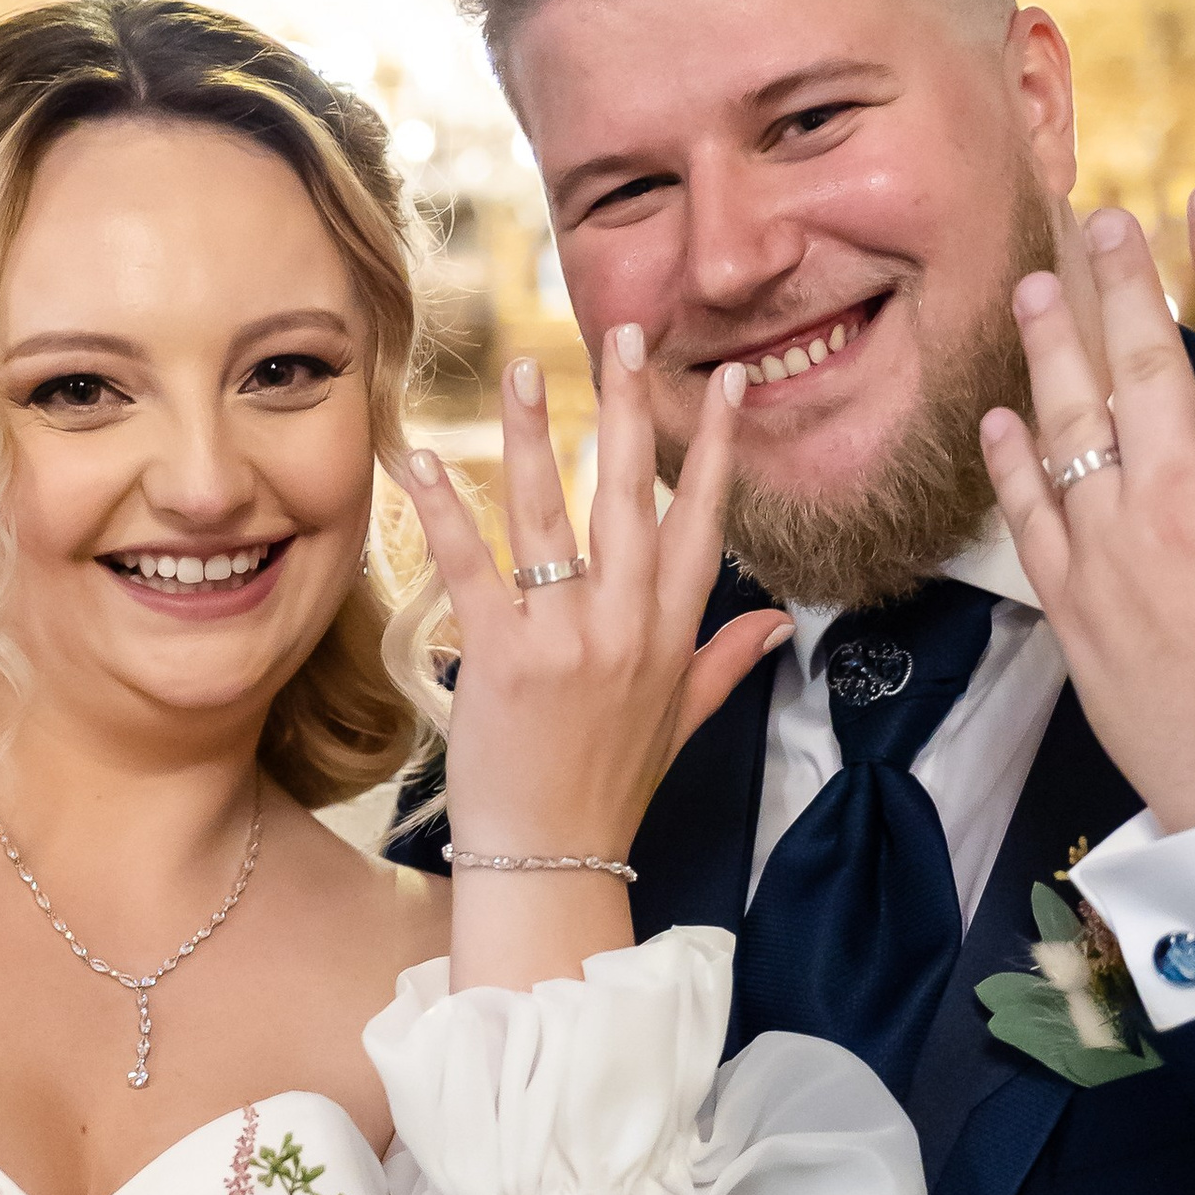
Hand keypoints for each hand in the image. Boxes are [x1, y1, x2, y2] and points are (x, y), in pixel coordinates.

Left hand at [394, 332, 793, 866]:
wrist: (553, 863)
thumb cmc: (608, 793)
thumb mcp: (682, 725)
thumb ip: (725, 662)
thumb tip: (776, 624)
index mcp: (671, 635)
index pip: (702, 521)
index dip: (714, 447)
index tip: (723, 381)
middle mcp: (625, 626)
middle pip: (630, 496)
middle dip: (628, 407)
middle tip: (623, 331)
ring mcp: (564, 639)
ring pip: (549, 515)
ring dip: (533, 434)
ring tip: (523, 367)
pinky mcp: (500, 658)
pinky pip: (470, 565)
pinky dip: (441, 508)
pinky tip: (419, 455)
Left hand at [979, 188, 1194, 833]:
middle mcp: (1175, 510)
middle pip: (1138, 366)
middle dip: (1117, 280)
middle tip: (1098, 214)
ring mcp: (1112, 560)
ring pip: (1069, 430)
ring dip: (1050, 350)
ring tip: (1036, 285)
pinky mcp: (1073, 614)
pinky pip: (1029, 522)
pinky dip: (1011, 464)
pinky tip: (1001, 416)